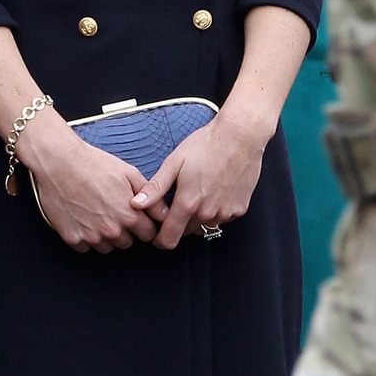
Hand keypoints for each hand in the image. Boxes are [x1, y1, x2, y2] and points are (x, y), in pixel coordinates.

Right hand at [22, 115, 158, 253]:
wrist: (61, 163)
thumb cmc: (95, 164)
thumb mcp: (130, 173)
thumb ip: (151, 196)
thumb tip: (164, 214)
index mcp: (128, 215)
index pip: (148, 234)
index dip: (145, 225)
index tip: (138, 217)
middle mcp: (111, 231)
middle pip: (128, 243)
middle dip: (126, 230)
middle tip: (115, 211)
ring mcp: (90, 237)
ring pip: (107, 247)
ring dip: (107, 236)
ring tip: (99, 213)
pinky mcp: (72, 239)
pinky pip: (86, 247)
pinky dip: (87, 237)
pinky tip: (84, 218)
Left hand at [131, 106, 266, 249]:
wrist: (241, 136)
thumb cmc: (206, 145)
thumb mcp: (175, 162)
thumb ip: (155, 187)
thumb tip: (134, 204)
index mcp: (188, 203)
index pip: (169, 239)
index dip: (159, 239)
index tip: (157, 232)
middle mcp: (207, 213)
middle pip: (186, 232)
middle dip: (179, 222)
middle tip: (180, 199)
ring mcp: (225, 213)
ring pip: (204, 225)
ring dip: (198, 216)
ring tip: (199, 191)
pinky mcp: (239, 209)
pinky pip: (221, 218)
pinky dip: (216, 210)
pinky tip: (216, 189)